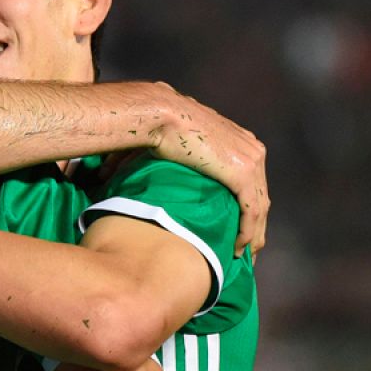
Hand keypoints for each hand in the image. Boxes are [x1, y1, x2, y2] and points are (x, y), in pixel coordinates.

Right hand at [150, 83, 268, 255]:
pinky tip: (239, 249)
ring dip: (254, 234)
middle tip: (245, 249)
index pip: (250, 179)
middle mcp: (250, 148)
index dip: (246, 206)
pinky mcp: (243, 172)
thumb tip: (111, 172)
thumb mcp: (166, 141)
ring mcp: (250, 160)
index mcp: (237, 138)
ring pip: (260, 207)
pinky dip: (247, 232)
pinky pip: (252, 210)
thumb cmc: (154, 124)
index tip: (237, 227)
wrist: (160, 113)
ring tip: (243, 256)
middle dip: (255, 225)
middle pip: (260, 195)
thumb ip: (161, 156)